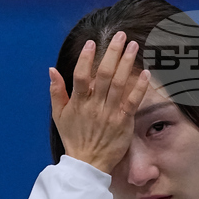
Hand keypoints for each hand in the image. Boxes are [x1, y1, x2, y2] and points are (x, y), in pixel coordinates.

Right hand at [49, 31, 151, 174]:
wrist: (88, 163)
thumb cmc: (74, 137)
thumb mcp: (59, 116)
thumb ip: (57, 92)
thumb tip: (52, 70)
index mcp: (78, 103)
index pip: (81, 75)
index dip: (85, 58)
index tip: (91, 43)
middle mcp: (94, 105)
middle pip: (104, 74)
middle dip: (112, 52)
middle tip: (120, 35)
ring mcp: (110, 113)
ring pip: (119, 83)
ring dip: (127, 63)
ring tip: (133, 46)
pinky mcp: (123, 122)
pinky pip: (132, 101)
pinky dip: (139, 87)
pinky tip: (146, 72)